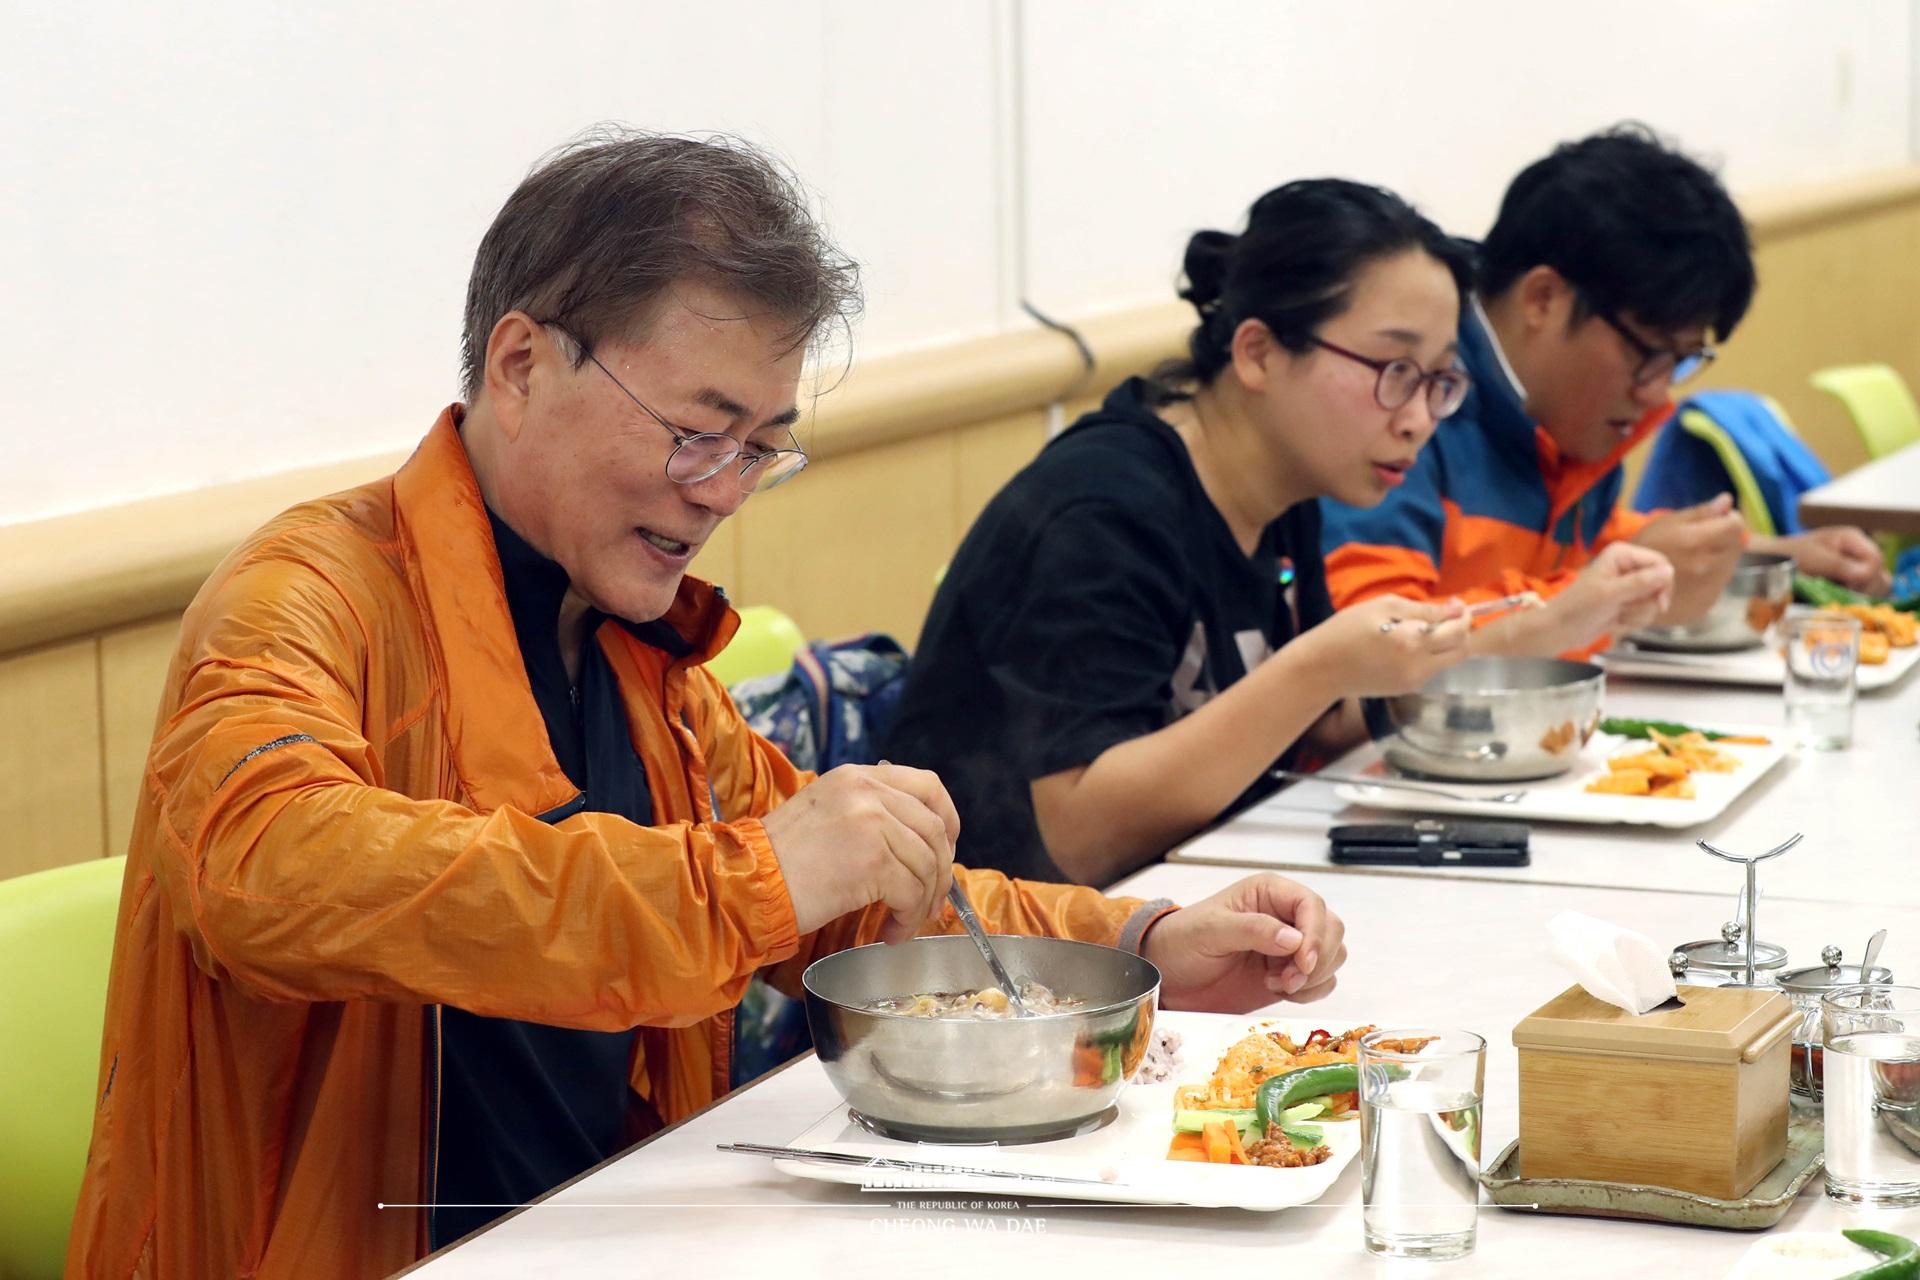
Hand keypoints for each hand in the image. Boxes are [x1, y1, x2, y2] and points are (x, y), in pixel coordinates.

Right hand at [761, 763, 959, 944]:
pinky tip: (891, 933)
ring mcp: (872, 824)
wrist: (747, 883)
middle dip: (940, 870)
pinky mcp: (873, 861)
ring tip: (904, 923)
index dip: (947, 818)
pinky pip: (911, 893)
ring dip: (923, 902)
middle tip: (931, 900)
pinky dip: (908, 919)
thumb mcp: (823, 812)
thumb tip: (912, 843)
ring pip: (928, 864)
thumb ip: (866, 813)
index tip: (946, 847)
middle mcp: (868, 792)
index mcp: (857, 777)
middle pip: (934, 828)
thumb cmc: (777, 860)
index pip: (926, 785)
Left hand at [1140, 873, 1346, 1011]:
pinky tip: (1279, 991)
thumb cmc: (1183, 941)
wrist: (1169, 975)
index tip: (1303, 961)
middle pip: (1332, 929)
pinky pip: (1322, 982)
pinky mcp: (1290, 974)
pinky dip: (1310, 992)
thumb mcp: (1210, 930)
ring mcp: (1290, 947)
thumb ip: (1252, 929)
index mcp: (1269, 893)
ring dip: (1313, 977)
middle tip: (1288, 979)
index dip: (1315, 933)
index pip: (1312, 904)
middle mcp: (1286, 916)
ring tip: (1276, 984)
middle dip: (1317, 958)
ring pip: (1333, 956)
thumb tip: (1294, 939)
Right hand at [1302, 595, 1469, 697]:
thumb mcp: (1383, 607)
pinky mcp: (1406, 689)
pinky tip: (1405, 647)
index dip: (1463, 615)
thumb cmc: (1346, 630)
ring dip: (1444, 645)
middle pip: (1462, 651)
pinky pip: (1430, 670)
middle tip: (1446, 618)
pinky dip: (1428, 656)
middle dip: (1461, 633)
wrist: (1322, 669)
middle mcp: (1419, 666)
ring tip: (1420, 631)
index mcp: (1413, 642)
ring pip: (1448, 661)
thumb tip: (1455, 609)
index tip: (1455, 604)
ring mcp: (1414, 681)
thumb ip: (1423, 609)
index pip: (1458, 630)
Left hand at [1545, 541, 1674, 648]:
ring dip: (1637, 613)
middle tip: (1626, 608)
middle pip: (1661, 583)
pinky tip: (1616, 621)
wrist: (1560, 631)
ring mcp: (1628, 586)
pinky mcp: (1627, 603)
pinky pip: (1645, 612)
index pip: (1660, 563)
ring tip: (1616, 614)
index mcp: (1622, 554)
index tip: (1659, 601)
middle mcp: (1627, 566)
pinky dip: (1633, 620)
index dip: (1663, 583)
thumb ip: (1640, 582)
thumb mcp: (1610, 594)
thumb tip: (1669, 570)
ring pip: (1654, 601)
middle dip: (1646, 601)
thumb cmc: (1578, 608)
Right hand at [1630, 493, 1746, 620]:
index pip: (1736, 526)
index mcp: (1694, 542)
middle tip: (1702, 539)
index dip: (1729, 519)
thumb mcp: (1665, 524)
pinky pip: (1720, 582)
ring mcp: (1708, 588)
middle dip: (1725, 538)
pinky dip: (1712, 576)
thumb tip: (1728, 501)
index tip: (1717, 520)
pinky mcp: (1707, 602)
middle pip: (1736, 544)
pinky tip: (1692, 576)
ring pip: (1730, 563)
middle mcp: (1706, 566)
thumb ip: (1700, 513)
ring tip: (1695, 558)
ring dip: (1720, 556)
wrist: (1626, 588)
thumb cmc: (1644, 548)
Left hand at [1768, 527, 1890, 596]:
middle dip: (1865, 588)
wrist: (1771, 564)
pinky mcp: (1852, 583)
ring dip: (1862, 596)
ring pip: (1878, 587)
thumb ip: (1839, 565)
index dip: (1866, 575)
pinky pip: (1866, 594)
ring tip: (1840, 596)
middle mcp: (1859, 553)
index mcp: (1852, 539)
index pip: (1876, 559)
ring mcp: (1857, 568)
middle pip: (1881, 575)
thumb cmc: (1789, 556)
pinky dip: (1857, 600)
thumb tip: (1865, 575)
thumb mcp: (1813, 558)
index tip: (1847, 585)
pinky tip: (1840, 600)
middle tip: (1843, 593)